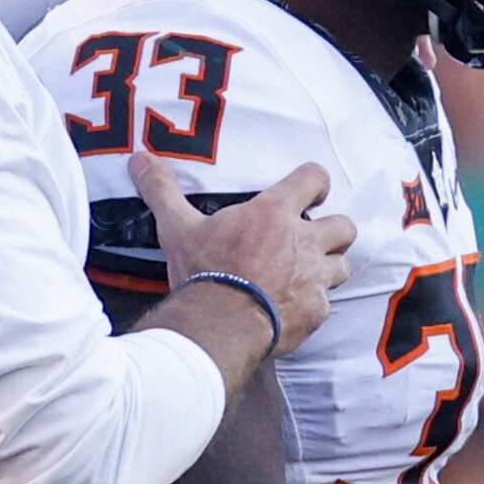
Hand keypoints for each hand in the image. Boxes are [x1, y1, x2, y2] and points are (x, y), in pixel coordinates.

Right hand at [133, 153, 352, 354]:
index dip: (316, 182)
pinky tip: (293, 308)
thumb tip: (139, 158)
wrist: (219, 325)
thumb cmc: (202, 271)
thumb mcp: (177, 228)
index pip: (315, 179)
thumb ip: (163, 191)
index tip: (309, 192)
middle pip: (344, 226)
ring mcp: (316, 278)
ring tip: (306, 275)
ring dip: (329, 268)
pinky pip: (327, 303)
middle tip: (311, 240)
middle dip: (333, 232)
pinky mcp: (317, 311)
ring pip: (342, 266)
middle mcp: (305, 242)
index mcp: (275, 214)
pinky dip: (315, 305)